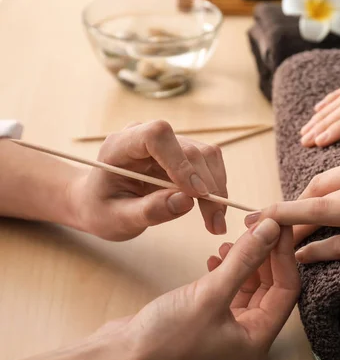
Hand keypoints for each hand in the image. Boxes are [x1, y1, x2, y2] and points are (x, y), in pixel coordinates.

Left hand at [69, 120, 227, 240]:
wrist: (100, 203)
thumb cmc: (102, 209)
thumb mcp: (118, 218)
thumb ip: (149, 210)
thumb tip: (187, 202)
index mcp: (121, 145)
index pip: (157, 136)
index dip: (180, 162)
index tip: (195, 194)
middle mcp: (148, 137)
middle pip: (190, 150)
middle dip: (207, 187)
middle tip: (215, 223)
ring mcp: (169, 143)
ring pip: (207, 156)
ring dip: (217, 189)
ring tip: (216, 223)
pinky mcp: (184, 155)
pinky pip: (210, 165)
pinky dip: (216, 189)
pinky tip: (213, 211)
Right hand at [95, 219, 298, 359]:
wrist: (118, 357)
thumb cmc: (165, 337)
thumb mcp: (210, 294)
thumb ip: (244, 260)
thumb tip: (272, 229)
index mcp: (257, 337)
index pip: (287, 288)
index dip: (284, 254)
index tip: (279, 223)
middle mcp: (248, 334)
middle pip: (271, 285)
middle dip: (265, 254)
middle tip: (257, 224)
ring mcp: (228, 326)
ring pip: (250, 285)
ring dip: (245, 260)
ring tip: (231, 241)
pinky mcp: (208, 317)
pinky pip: (229, 288)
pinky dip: (227, 270)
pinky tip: (214, 256)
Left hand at [246, 156, 339, 270]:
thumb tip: (326, 198)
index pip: (321, 179)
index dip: (296, 198)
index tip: (281, 213)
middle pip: (313, 194)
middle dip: (280, 212)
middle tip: (257, 225)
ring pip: (320, 216)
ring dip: (289, 231)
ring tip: (269, 244)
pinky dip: (316, 252)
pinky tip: (302, 258)